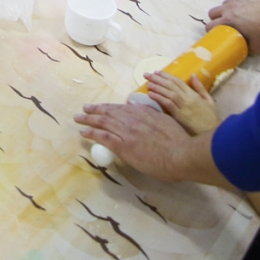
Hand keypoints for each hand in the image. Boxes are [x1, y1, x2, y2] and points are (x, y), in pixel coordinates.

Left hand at [75, 102, 200, 182]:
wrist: (180, 154)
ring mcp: (126, 132)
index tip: (101, 107)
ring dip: (88, 119)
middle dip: (95, 110)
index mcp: (143, 113)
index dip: (109, 107)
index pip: (121, 108)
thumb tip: (134, 105)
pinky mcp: (123, 145)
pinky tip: (83, 132)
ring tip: (78, 118)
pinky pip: (103, 137)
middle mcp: (132, 120)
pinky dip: (92, 133)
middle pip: (109, 113)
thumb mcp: (165, 120)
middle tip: (84, 109)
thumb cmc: (178, 141)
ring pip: (103, 122)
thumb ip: (149, 112)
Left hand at [144, 72, 219, 135]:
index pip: (178, 82)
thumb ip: (200, 88)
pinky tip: (151, 95)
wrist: (214, 133)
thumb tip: (193, 75)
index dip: (167, 76)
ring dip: (157, 87)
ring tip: (148, 83)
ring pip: (169, 93)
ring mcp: (184, 107)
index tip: (157, 72)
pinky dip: (160, 98)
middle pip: (171, 85)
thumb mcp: (209, 100)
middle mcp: (188, 98)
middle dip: (158, 79)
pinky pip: (169, 104)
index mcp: (194, 94)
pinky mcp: (181, 116)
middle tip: (147, 74)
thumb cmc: (212, 118)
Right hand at [207, 0, 259, 54]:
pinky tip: (253, 7)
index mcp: (228, 21)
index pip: (209, 26)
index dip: (211, 31)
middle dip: (216, 19)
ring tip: (240, 15)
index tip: (217, 34)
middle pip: (212, 12)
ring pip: (225, 3)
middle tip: (226, 25)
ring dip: (228, 10)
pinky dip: (242, 2)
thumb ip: (244, 48)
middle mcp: (229, 7)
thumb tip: (238, 50)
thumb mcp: (257, 47)